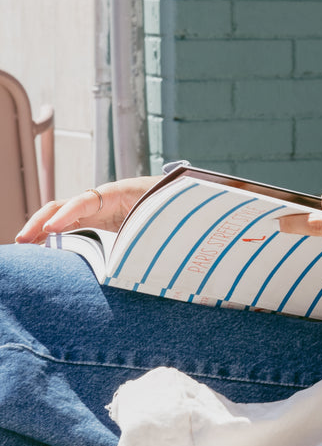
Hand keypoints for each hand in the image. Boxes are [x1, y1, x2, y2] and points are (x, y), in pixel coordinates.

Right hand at [16, 177, 157, 243]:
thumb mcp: (158, 214)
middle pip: (63, 206)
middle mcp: (100, 199)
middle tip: (23, 240)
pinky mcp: (94, 219)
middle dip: (41, 221)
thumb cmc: (167, 204)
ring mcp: (95, 209)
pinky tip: (39, 248)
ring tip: (23, 246)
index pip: (84, 201)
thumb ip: (144, 226)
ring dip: (40, 229)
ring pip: (60, 216)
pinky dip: (52, 235)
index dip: (66, 214)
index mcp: (117, 193)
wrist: (175, 195)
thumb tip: (133, 251)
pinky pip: (68, 225)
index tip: (51, 229)